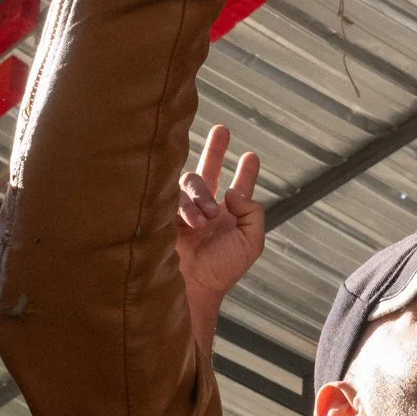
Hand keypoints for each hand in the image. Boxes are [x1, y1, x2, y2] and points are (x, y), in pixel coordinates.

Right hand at [179, 123, 264, 351]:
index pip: (238, 189)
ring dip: (201, 196)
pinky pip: (172, 195)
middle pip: (209, 172)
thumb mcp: (251, 242)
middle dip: (215, 149)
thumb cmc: (222, 270)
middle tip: (222, 129)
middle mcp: (205, 210)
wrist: (191, 286)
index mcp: (228, 217)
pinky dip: (185, 206)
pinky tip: (192, 220)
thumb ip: (253, 212)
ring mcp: (183, 210)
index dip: (246, 173)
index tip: (251, 156)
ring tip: (205, 220)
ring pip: (192, 182)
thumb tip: (234, 191)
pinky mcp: (163, 213)